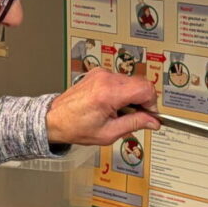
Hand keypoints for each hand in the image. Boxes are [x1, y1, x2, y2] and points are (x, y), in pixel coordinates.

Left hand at [46, 68, 160, 145]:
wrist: (55, 119)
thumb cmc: (75, 127)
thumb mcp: (109, 132)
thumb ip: (134, 124)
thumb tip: (152, 121)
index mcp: (108, 93)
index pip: (145, 89)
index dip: (152, 103)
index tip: (150, 115)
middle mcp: (105, 79)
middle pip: (140, 83)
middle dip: (142, 101)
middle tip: (135, 116)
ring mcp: (101, 74)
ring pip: (131, 81)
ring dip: (131, 96)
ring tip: (119, 112)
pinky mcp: (98, 73)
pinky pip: (120, 80)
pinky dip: (121, 91)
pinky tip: (112, 104)